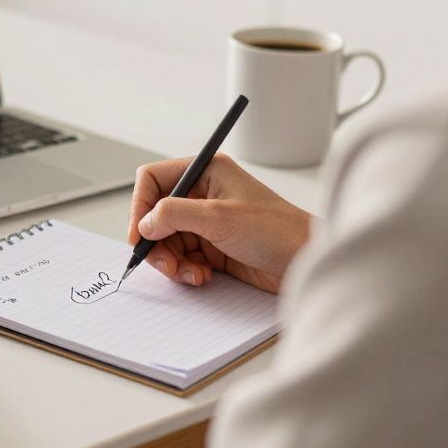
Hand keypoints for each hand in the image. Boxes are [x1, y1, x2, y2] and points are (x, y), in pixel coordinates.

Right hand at [127, 155, 312, 292]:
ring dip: (171, 260)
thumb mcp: (219, 218)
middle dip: (156, 241)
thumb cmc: (277, 231)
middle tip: (164, 264)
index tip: (139, 235)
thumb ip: (174, 214)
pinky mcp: (213, 246)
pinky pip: (182, 257)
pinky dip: (185, 270)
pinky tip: (202, 277)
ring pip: (166, 239)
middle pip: (156, 214)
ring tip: (189, 274)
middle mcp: (203, 193)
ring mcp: (207, 221)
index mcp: (206, 171)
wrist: (308, 262)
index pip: (153, 180)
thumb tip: (145, 223)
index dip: (140, 207)